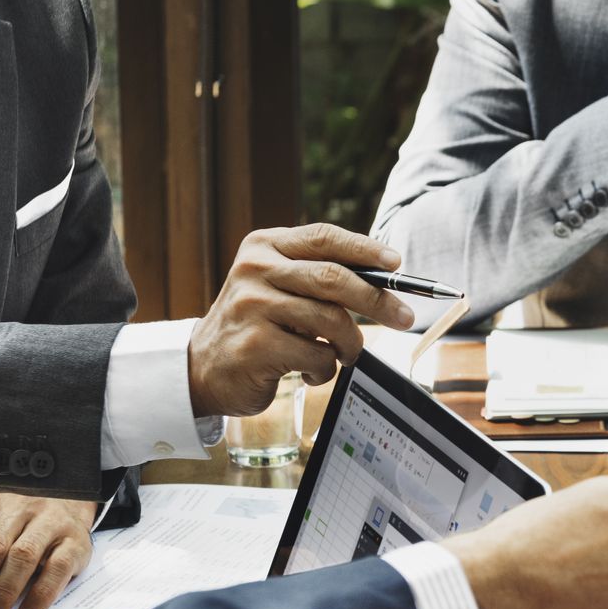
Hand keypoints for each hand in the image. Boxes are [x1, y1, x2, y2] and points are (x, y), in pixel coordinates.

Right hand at [189, 224, 414, 417]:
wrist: (202, 367)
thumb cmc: (256, 325)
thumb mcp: (277, 288)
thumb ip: (317, 277)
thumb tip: (385, 280)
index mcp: (264, 246)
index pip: (323, 237)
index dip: (365, 249)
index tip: (397, 264)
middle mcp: (255, 270)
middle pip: (333, 278)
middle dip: (377, 300)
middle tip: (405, 317)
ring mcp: (253, 306)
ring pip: (331, 320)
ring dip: (350, 344)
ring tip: (345, 354)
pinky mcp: (256, 344)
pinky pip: (317, 355)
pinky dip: (326, 368)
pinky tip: (312, 371)